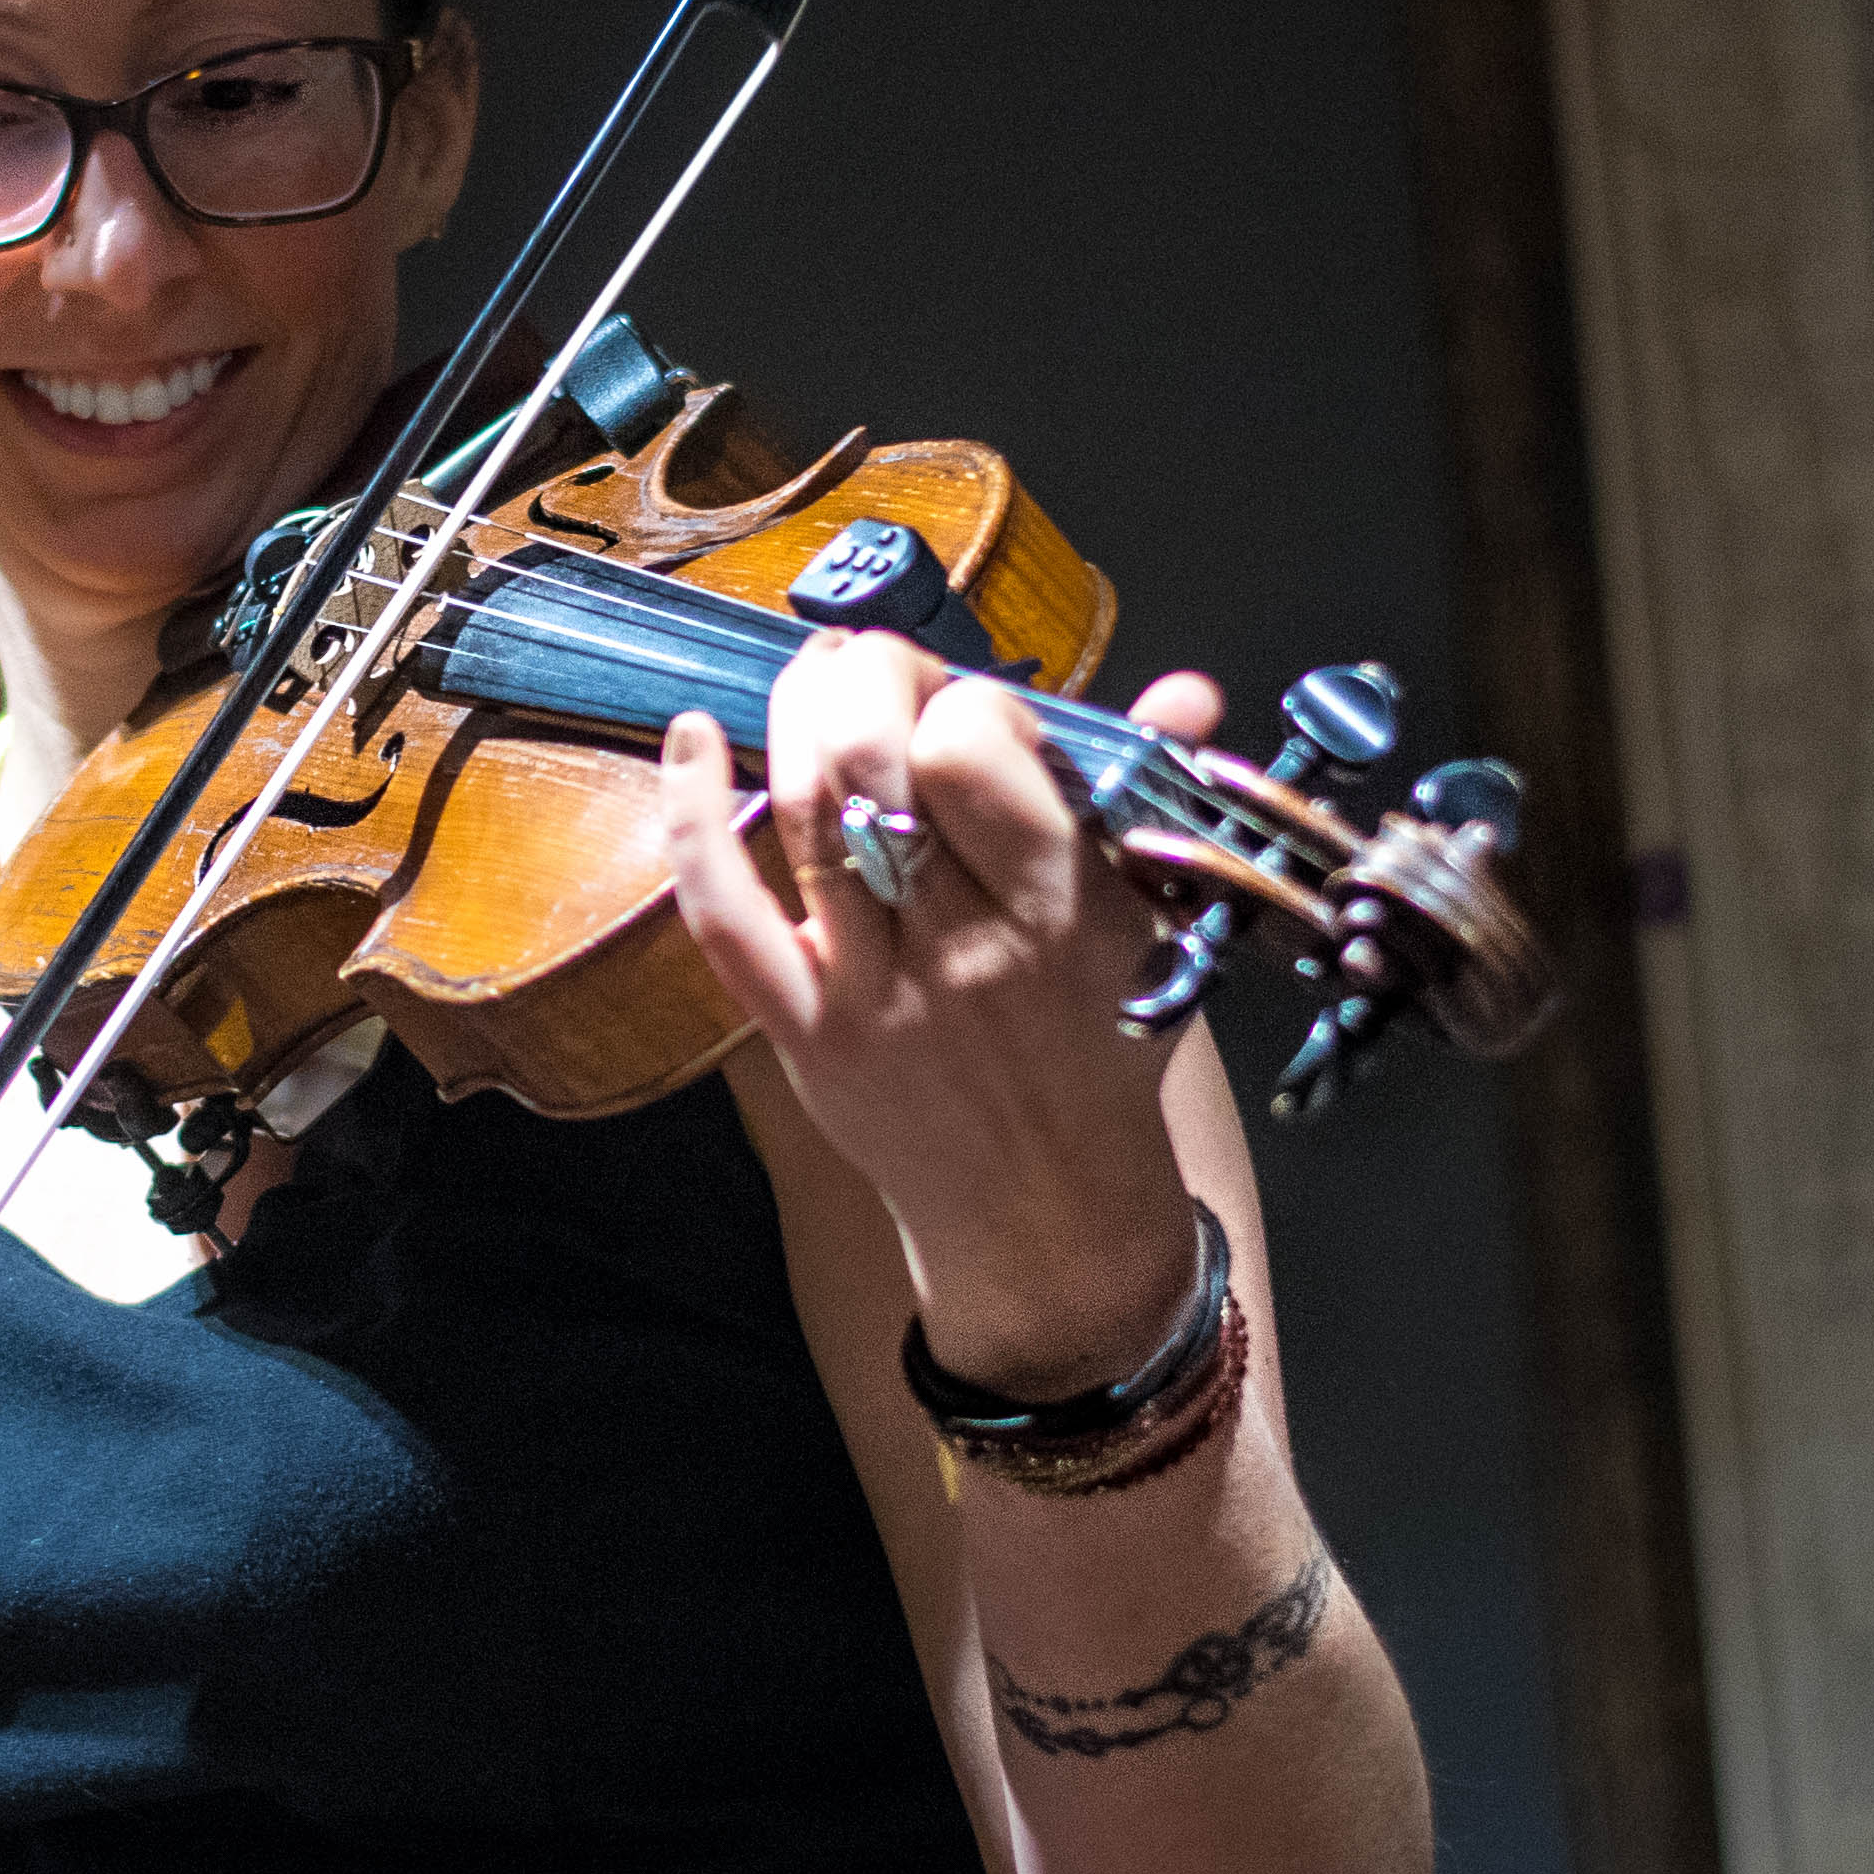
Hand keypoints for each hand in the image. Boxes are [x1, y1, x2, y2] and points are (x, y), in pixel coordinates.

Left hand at [657, 632, 1225, 1396]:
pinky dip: (693, 816)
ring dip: (794, 716)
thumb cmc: (1103, 1046)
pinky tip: (691, 737)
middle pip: (870, 764)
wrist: (1048, 1208)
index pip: (977, 750)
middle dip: (862, 678)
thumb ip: (1147, 796)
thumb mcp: (1155, 923)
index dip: (964, 695)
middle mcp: (961, 949)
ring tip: (816, 678)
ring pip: (802, 816)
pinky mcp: (801, 1030)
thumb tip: (1182, 690)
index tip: (975, 704)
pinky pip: (723, 914)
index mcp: (1063, 912)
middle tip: (876, 665)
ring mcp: (870, 993)